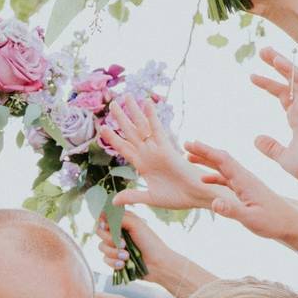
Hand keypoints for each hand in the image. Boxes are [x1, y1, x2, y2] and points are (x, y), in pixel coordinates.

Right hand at [96, 211, 176, 282]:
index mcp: (122, 222)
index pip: (104, 218)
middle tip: (123, 243)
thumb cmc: (150, 242)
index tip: (105, 226)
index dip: (102, 222)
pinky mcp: (115, 260)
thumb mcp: (136, 224)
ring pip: (101, 247)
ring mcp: (115, 247)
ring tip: (127, 256)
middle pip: (99, 232)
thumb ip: (119, 217)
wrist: (158, 264)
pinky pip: (105, 260)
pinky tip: (123, 264)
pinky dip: (114, 262)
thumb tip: (102, 214)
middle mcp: (117, 233)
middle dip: (109, 239)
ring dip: (113, 252)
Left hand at [100, 96, 219, 209]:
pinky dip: (152, 116)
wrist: (195, 196)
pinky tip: (147, 102)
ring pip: (142, 127)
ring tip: (126, 96)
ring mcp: (157, 149)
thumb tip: (114, 201)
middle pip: (131, 132)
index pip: (124, 148)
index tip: (102, 127)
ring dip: (133, 112)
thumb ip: (133, 196)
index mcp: (143, 164)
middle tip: (113, 104)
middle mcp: (148, 153)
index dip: (113, 138)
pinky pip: (157, 129)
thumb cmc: (177, 197)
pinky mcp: (167, 148)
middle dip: (121, 118)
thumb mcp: (150, 197)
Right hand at [186, 141, 297, 250]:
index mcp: (245, 180)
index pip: (222, 160)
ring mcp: (246, 184)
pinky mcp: (247, 191)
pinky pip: (226, 179)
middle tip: (185, 144)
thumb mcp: (251, 219)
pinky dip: (214, 176)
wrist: (291, 224)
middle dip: (203, 151)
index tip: (189, 143)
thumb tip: (213, 202)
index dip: (205, 151)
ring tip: (189, 158)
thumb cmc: (273, 222)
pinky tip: (204, 179)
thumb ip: (231, 210)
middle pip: (221, 159)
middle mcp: (245, 178)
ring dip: (206, 162)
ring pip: (223, 168)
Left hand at [251, 48, 297, 190]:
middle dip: (274, 66)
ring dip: (280, 62)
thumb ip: (271, 148)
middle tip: (262, 51)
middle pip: (288, 81)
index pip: (283, 95)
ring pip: (294, 76)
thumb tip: (256, 140)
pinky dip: (289, 68)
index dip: (269, 84)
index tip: (253, 77)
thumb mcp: (284, 156)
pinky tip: (276, 59)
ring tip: (265, 50)